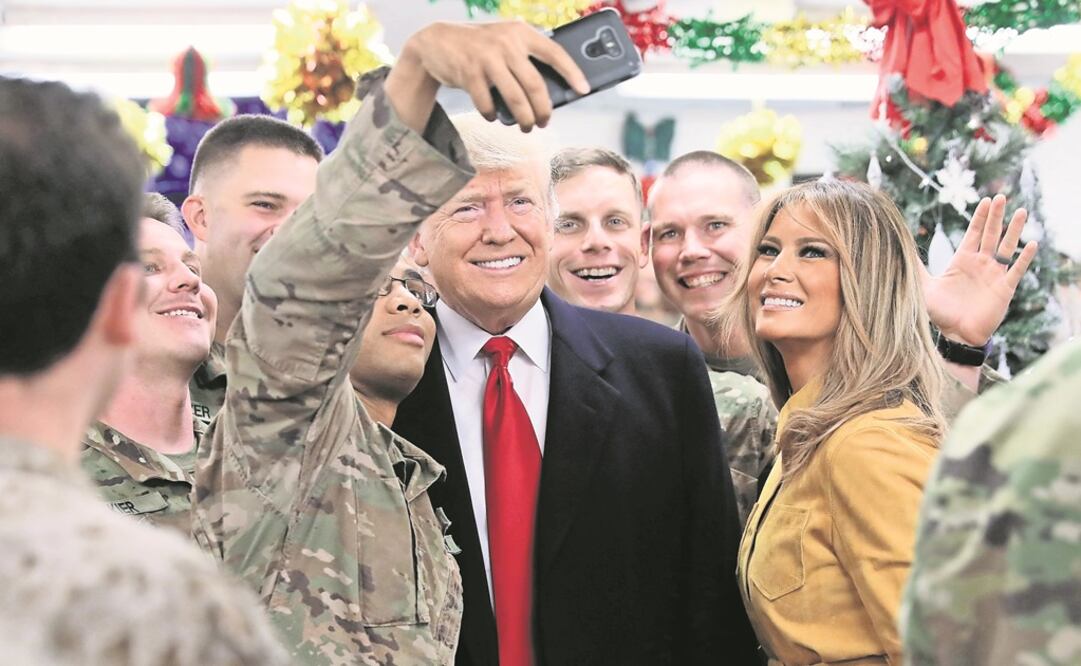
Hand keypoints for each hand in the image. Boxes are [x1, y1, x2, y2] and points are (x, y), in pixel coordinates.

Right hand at [386, 21, 589, 132]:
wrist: (436, 42)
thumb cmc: (478, 46)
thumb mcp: (504, 41)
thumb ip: (524, 57)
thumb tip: (549, 92)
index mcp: (521, 33)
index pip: (554, 52)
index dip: (572, 72)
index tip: (583, 89)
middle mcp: (507, 43)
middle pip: (535, 85)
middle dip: (543, 110)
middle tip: (544, 122)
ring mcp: (487, 58)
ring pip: (515, 98)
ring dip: (523, 119)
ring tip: (525, 126)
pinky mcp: (469, 73)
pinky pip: (488, 103)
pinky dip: (493, 115)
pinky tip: (494, 116)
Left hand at [920, 194, 1038, 345]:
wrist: (955, 335)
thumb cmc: (940, 312)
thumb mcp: (924, 286)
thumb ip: (914, 267)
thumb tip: (898, 249)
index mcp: (962, 261)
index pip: (974, 233)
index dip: (980, 217)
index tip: (985, 200)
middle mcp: (980, 264)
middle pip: (990, 235)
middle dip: (996, 216)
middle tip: (1001, 197)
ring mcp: (994, 275)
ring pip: (1006, 247)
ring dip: (1014, 230)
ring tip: (1021, 211)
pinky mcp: (1004, 289)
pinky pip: (1016, 270)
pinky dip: (1024, 258)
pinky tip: (1032, 244)